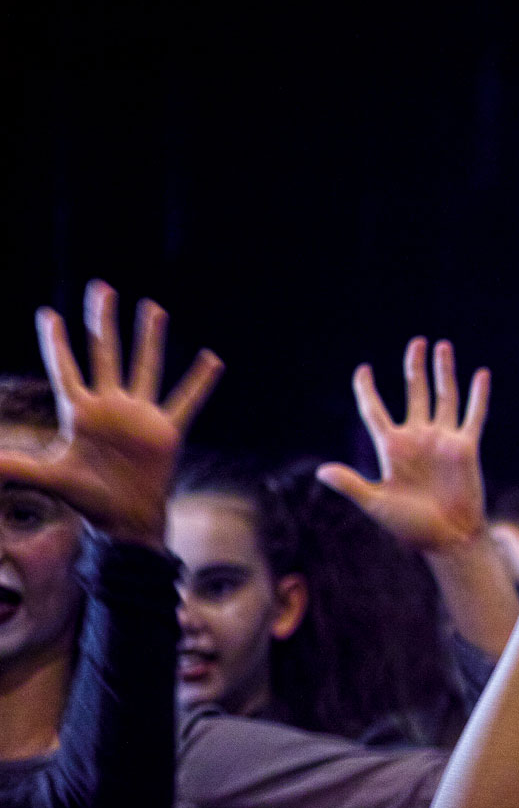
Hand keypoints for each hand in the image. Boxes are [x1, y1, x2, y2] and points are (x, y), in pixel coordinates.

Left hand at [4, 281, 222, 544]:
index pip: (65, 369)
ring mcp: (140, 415)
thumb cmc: (86, 499)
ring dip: (149, 337)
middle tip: (101, 288)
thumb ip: (14, 466)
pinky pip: (187, 401)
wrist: (125, 519)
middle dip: (102, 321)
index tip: (49, 315)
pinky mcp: (168, 431)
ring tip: (152, 307)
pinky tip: (211, 359)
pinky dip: (200, 381)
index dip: (56, 344)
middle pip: (105, 353)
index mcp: (80, 412)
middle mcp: (110, 406)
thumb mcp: (47, 477)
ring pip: (145, 366)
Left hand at [319, 337, 491, 552]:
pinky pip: (473, 417)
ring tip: (442, 346)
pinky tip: (481, 374)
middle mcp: (417, 438)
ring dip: (443, 372)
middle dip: (414, 367)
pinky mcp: (466, 448)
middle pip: (414, 393)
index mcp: (392, 448)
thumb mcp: (376, 504)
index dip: (368, 391)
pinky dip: (478, 396)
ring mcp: (442, 441)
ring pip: (443, 397)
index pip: (375, 412)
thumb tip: (322, 471)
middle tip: (417, 343)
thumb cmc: (410, 527)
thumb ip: (352, 484)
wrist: (447, 540)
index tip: (364, 371)